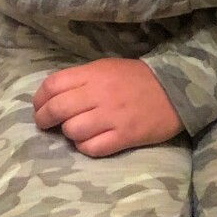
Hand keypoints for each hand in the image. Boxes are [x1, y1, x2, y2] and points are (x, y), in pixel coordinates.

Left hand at [33, 57, 181, 157]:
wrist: (176, 89)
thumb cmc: (137, 79)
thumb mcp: (108, 68)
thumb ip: (82, 80)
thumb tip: (52, 97)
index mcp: (95, 73)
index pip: (53, 85)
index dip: (39, 99)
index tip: (40, 107)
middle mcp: (100, 93)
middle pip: (57, 109)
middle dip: (44, 120)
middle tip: (47, 124)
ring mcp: (112, 116)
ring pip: (72, 131)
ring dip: (70, 133)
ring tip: (78, 130)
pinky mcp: (124, 136)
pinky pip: (91, 148)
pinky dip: (86, 147)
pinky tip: (93, 141)